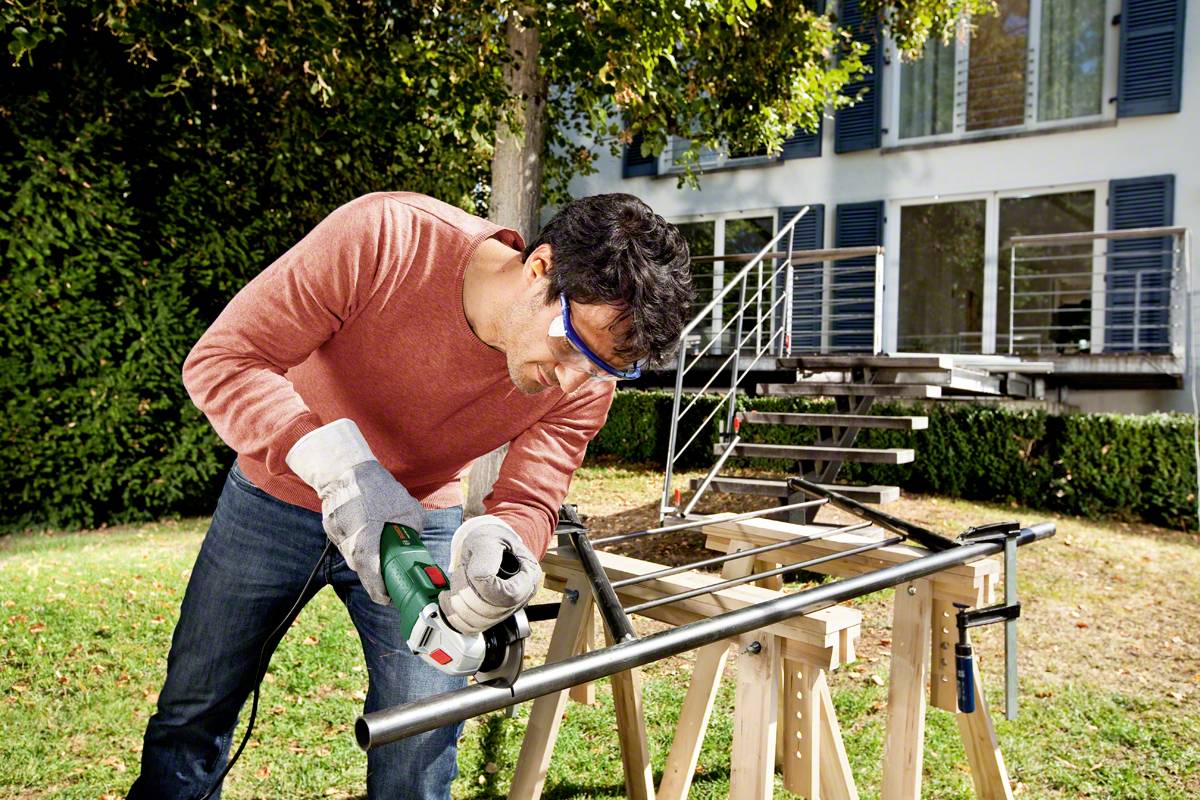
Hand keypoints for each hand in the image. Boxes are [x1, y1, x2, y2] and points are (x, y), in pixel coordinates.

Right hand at [286, 419, 423, 604]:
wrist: (345, 468)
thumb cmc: (376, 487)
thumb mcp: (406, 507)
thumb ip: (413, 527)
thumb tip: (418, 541)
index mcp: (366, 539)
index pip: (370, 575)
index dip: (379, 590)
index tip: (388, 597)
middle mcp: (348, 540)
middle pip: (361, 568)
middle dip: (375, 576)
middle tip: (390, 579)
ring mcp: (336, 534)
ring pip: (352, 556)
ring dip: (366, 558)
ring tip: (379, 552)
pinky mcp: (330, 527)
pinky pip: (345, 542)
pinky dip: (356, 543)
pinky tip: (366, 533)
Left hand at [439, 515, 541, 633]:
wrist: (488, 543)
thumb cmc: (490, 539)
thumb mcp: (487, 539)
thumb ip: (486, 557)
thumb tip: (481, 579)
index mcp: (529, 576)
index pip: (508, 595)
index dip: (484, 587)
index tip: (470, 570)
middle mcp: (522, 596)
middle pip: (492, 611)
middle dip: (467, 592)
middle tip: (461, 571)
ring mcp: (508, 609)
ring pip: (479, 622)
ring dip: (460, 602)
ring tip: (457, 581)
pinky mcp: (492, 616)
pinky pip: (472, 628)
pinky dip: (454, 615)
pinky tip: (449, 598)